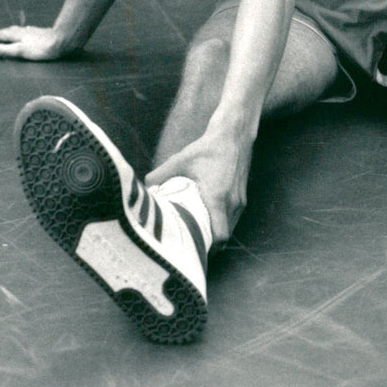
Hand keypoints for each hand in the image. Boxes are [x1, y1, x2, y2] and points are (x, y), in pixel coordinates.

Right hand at [0, 25, 72, 60]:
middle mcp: (25, 31)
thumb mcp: (21, 51)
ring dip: (11, 31)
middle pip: (10, 30)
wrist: (62, 40)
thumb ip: (7, 50)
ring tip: (8, 31)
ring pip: (19, 29)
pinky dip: (22, 31)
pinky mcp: (42, 33)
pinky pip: (28, 30)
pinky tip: (27, 31)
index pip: (3, 35)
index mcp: (18, 35)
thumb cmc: (42, 48)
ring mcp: (34, 31)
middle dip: (1, 32)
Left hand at [146, 127, 252, 247]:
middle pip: (224, 237)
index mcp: (217, 197)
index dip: (209, 248)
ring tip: (200, 235)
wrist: (233, 135)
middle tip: (192, 247)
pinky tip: (210, 219)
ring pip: (230, 228)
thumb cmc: (207, 148)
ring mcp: (240, 200)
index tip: (194, 251)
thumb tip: (144, 187)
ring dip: (217, 234)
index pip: (220, 236)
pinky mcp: (242, 196)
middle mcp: (232, 202)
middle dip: (210, 245)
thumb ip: (160, 174)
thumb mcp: (181, 159)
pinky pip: (234, 218)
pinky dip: (223, 223)